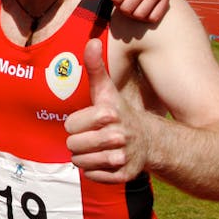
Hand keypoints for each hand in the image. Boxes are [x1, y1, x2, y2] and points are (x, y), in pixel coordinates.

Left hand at [64, 39, 147, 183]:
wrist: (148, 140)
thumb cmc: (119, 112)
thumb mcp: (106, 90)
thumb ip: (96, 68)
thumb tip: (91, 42)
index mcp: (108, 114)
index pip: (70, 126)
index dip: (76, 125)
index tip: (91, 121)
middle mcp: (118, 135)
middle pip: (73, 146)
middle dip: (79, 142)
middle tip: (93, 137)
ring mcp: (122, 157)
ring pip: (80, 162)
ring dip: (85, 157)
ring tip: (98, 148)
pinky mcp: (124, 175)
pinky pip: (92, 176)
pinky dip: (95, 171)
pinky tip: (106, 161)